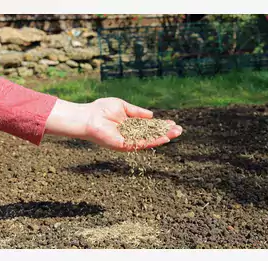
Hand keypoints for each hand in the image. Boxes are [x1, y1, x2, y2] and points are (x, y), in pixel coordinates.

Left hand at [45, 97, 181, 150]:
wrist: (88, 117)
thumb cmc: (101, 109)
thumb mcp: (123, 107)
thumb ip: (137, 112)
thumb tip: (152, 115)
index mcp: (130, 125)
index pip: (149, 126)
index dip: (160, 125)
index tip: (172, 123)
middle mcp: (130, 134)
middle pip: (152, 134)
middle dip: (165, 132)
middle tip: (179, 130)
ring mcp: (128, 140)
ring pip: (149, 140)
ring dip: (163, 137)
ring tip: (176, 133)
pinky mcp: (125, 145)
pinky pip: (142, 144)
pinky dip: (154, 141)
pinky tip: (165, 138)